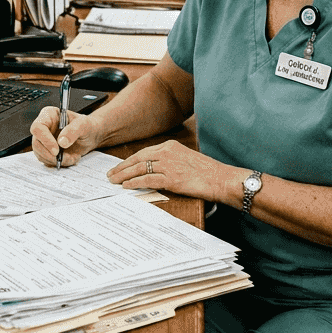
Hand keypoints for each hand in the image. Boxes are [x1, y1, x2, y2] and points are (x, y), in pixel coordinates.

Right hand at [30, 107, 104, 167]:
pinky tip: (71, 159)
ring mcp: (44, 141)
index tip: (56, 150)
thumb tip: (61, 142)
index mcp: (49, 116)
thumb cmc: (86, 125)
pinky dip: (59, 163)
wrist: (91, 136)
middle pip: (36, 143)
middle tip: (64, 158)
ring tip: (72, 158)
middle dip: (50, 154)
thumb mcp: (83, 124)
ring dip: (56, 160)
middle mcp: (44, 128)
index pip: (38, 127)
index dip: (45, 140)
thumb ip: (73, 130)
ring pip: (40, 154)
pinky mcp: (48, 151)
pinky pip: (47, 161)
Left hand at [106, 141, 239, 202]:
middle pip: (138, 159)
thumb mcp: (186, 159)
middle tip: (111, 174)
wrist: (220, 178)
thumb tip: (155, 170)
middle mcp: (167, 153)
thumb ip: (170, 161)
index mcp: (171, 146)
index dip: (130, 160)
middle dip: (122, 167)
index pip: (144, 152)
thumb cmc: (207, 171)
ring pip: (139, 169)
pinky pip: (147, 180)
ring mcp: (169, 165)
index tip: (121, 166)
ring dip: (124, 175)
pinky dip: (135, 182)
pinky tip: (127, 186)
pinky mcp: (171, 178)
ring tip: (114, 181)